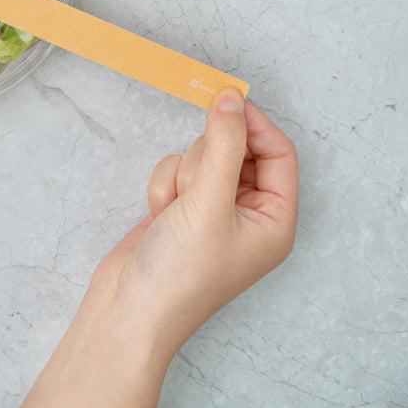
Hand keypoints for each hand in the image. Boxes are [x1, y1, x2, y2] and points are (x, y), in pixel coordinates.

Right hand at [100, 89, 298, 355]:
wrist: (129, 309)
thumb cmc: (181, 274)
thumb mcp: (209, 202)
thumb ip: (224, 144)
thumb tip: (232, 98)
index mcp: (275, 221)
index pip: (279, 154)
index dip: (254, 125)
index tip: (226, 100)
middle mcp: (249, 214)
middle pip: (238, 149)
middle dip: (209, 159)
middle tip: (196, 186)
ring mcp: (214, 210)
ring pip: (202, 155)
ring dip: (183, 175)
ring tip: (176, 211)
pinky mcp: (183, 208)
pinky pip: (177, 168)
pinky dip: (164, 186)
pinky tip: (160, 216)